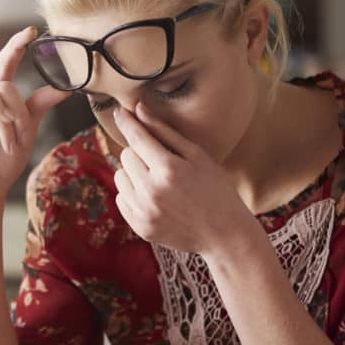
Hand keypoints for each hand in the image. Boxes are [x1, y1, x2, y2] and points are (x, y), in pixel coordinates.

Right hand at [0, 26, 70, 209]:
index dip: (16, 46)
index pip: (5, 65)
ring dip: (10, 120)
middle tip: (23, 136)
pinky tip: (2, 140)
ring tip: (12, 143)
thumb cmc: (2, 164)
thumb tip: (62, 87)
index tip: (31, 30)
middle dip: (20, 112)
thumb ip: (38, 107)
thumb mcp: (26, 132)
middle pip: (5, 85)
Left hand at [112, 102, 261, 255]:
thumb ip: (165, 132)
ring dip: (134, 173)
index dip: (127, 122)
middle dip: (140, 153)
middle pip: (126, 155)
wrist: (224, 235)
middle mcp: (152, 191)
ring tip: (158, 180)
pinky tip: (155, 198)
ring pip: (120, 176)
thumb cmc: (216, 189)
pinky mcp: (140, 226)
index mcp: (169, 169)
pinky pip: (121, 198)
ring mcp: (144, 211)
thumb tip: (138, 109)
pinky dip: (133, 194)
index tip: (120, 111)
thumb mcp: (197, 156)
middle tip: (161, 161)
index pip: (137, 137)